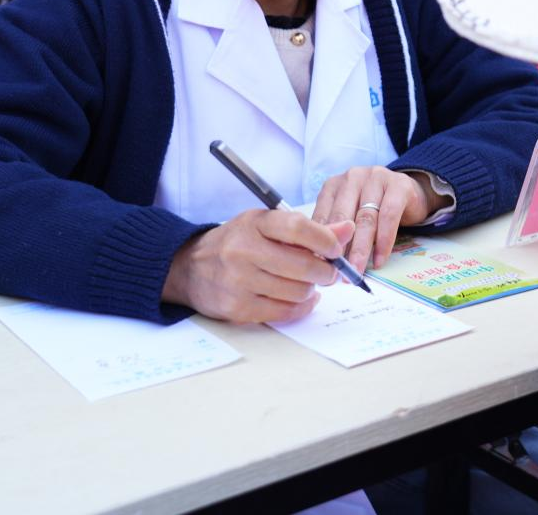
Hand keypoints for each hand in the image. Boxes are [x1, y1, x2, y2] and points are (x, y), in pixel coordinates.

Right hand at [162, 209, 354, 323]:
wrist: (190, 267)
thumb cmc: (236, 242)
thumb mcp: (266, 225)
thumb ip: (309, 229)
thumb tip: (347, 229)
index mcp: (254, 223)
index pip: (298, 228)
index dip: (325, 240)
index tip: (336, 249)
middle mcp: (243, 250)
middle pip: (302, 265)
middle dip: (325, 271)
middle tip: (327, 271)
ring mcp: (238, 281)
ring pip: (297, 291)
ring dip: (310, 290)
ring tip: (305, 283)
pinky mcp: (236, 308)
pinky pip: (284, 312)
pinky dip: (299, 307)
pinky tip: (299, 299)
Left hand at [312, 166, 444, 271]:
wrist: (411, 193)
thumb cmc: (375, 208)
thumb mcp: (351, 216)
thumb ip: (337, 232)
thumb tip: (322, 263)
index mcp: (334, 185)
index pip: (323, 216)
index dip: (321, 243)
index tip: (320, 267)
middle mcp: (352, 177)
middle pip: (343, 218)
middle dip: (339, 249)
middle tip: (336, 274)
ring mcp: (376, 178)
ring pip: (365, 218)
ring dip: (361, 249)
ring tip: (357, 271)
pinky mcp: (399, 184)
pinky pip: (389, 215)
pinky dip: (384, 241)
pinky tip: (380, 259)